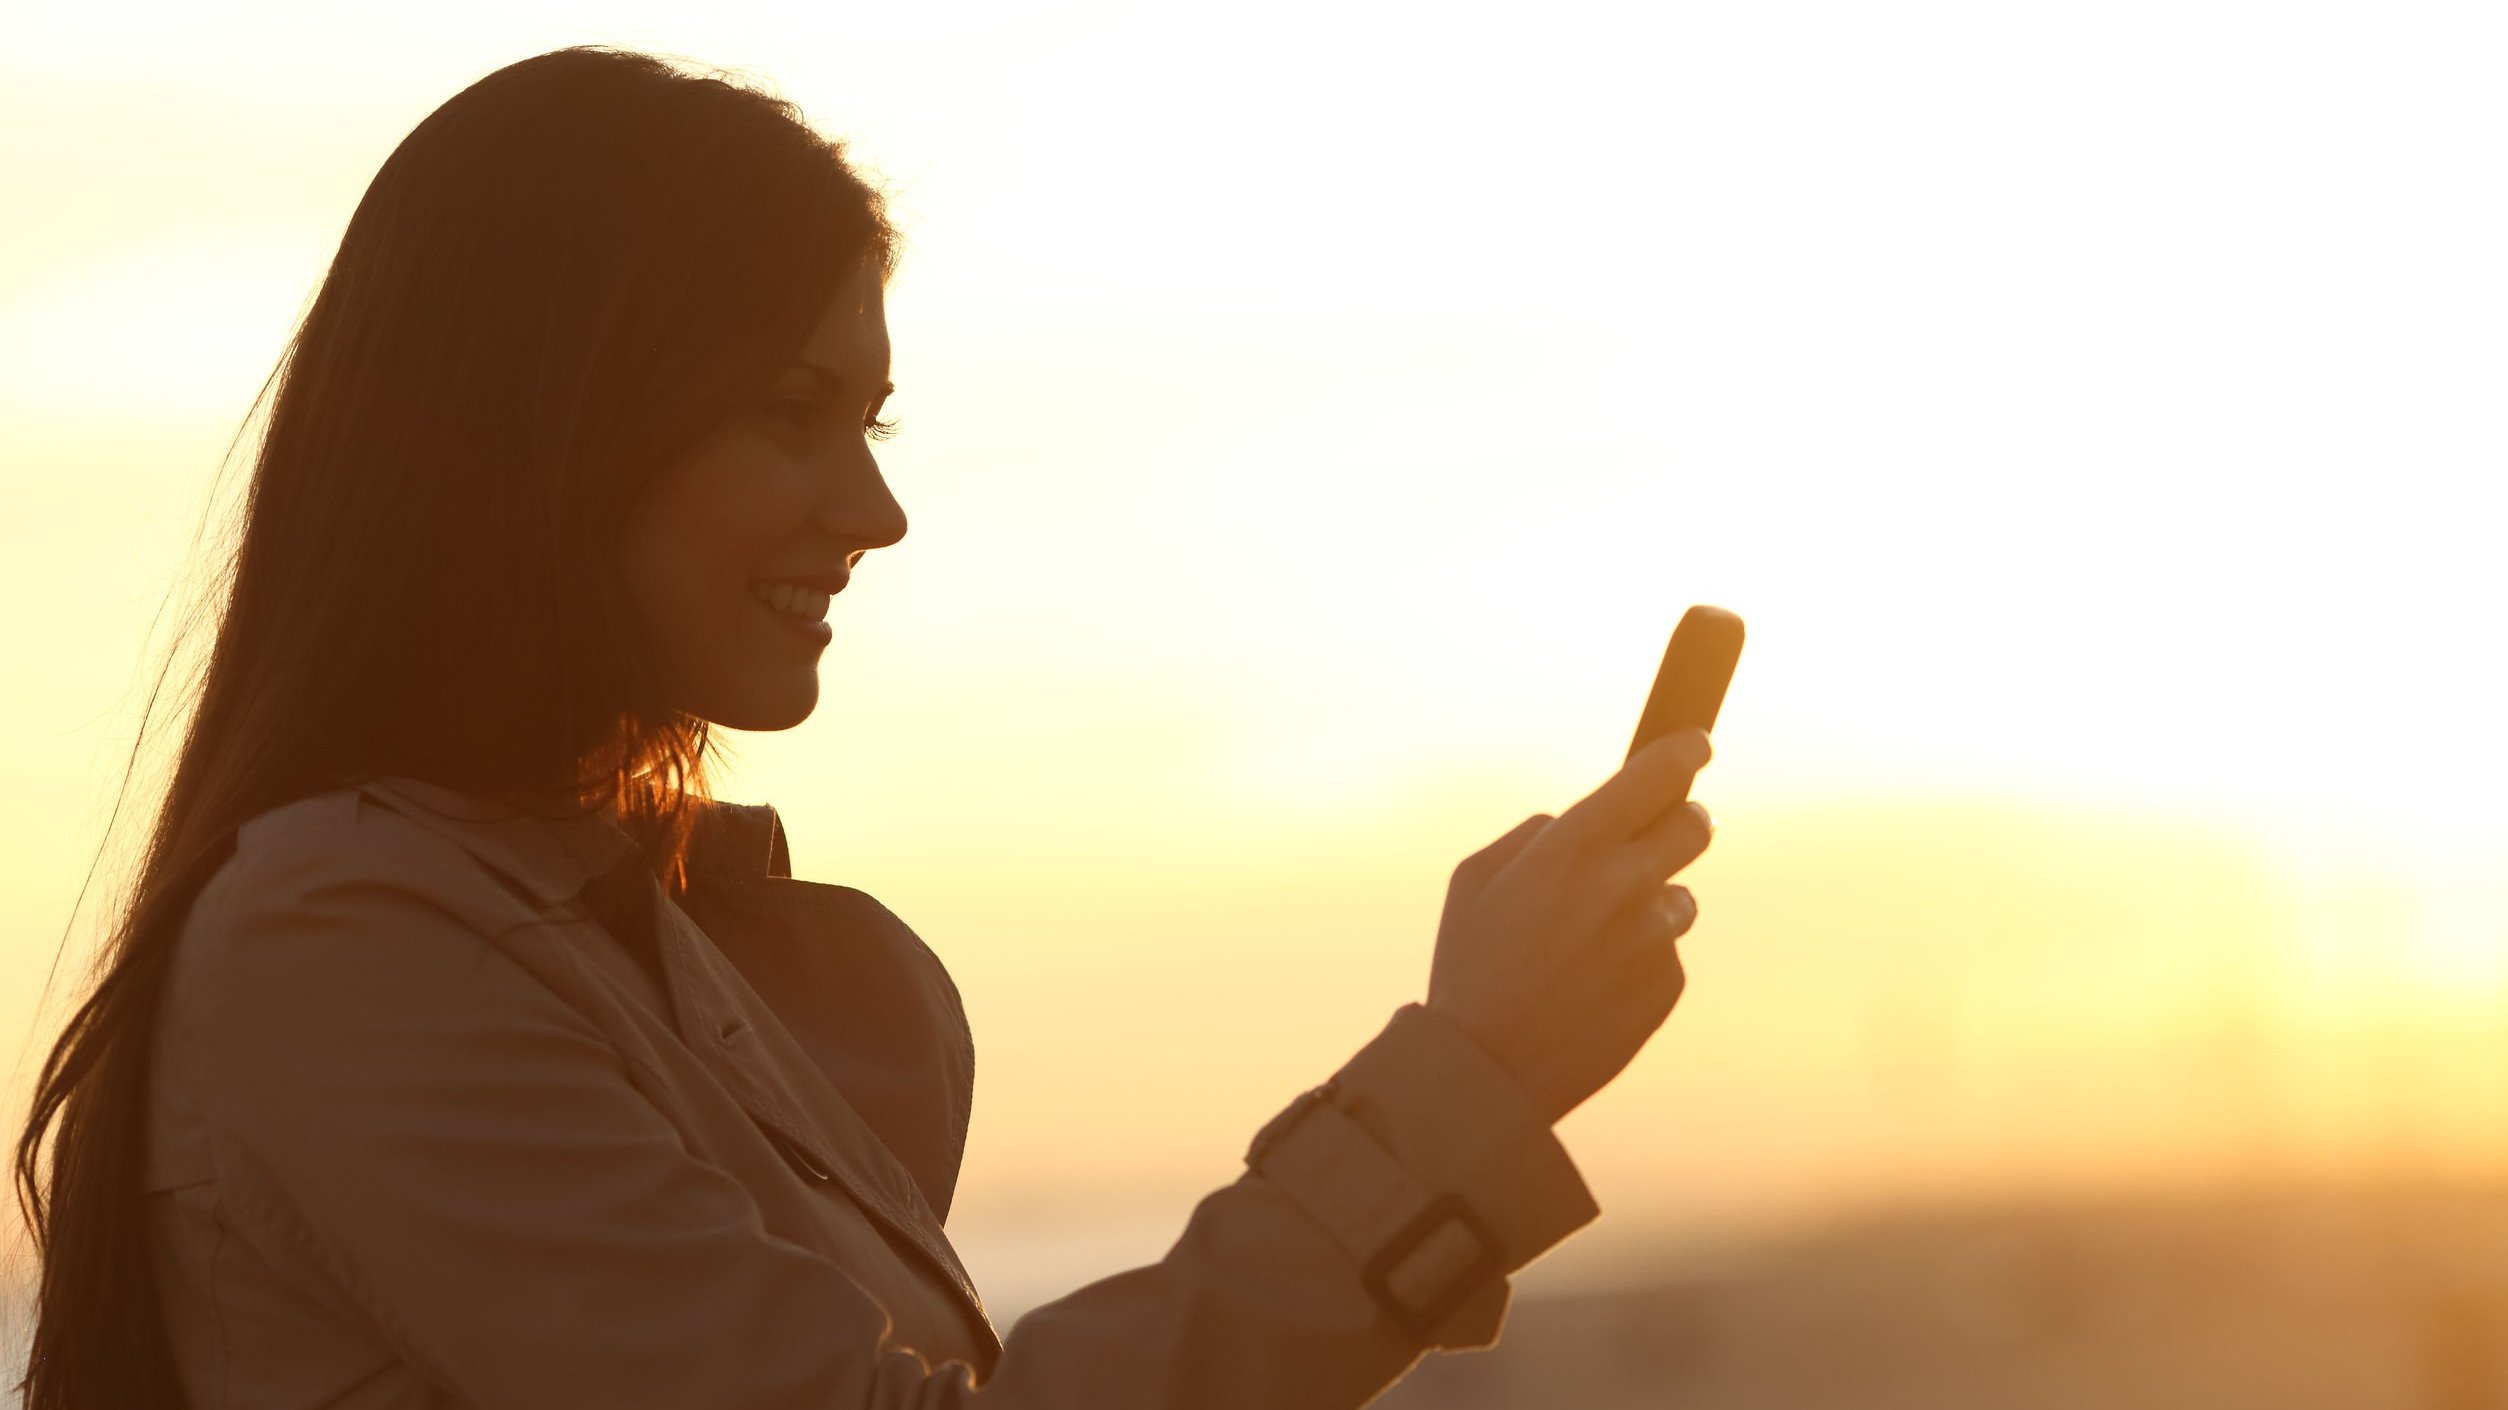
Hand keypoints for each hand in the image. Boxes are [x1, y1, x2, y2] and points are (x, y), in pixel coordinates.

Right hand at [1425, 728, 1713, 1124]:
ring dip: (1650, 903)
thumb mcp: (1474, 880)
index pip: (1659, 774)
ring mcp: (1655, 936)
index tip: (1696, 744)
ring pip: (1680, 895)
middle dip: (1683, 819)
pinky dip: (1639, 959)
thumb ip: (1534, 835)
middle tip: (1663, 830)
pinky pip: (1667, 952)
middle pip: (1695, 824)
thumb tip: (1574, 821)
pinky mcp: (1669, 984)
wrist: (1489, 1071)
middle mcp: (1627, 882)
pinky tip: (1593, 986)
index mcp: (1575, 845)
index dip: (1685, 751)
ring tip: (1593, 942)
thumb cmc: (1470, 967)